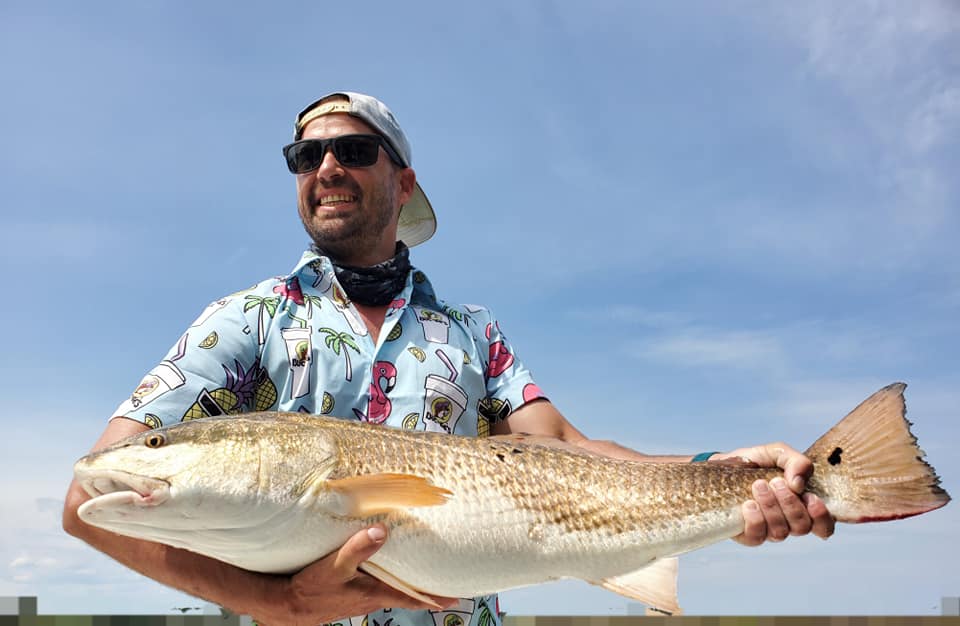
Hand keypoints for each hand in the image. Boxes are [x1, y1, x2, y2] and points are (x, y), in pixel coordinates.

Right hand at [261, 525, 456, 624]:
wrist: (287, 606)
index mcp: (374, 592)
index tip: (456, 597)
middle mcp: (372, 597)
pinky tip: (384, 565)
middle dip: (425, 586)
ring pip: (391, 587)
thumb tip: (383, 531)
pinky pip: (376, 584)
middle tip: (446, 579)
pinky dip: (386, 576)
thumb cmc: (310, 588)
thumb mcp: (334, 565)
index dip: (434, 596)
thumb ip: (358, 547)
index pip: (411, 596)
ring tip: (422, 568)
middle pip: (406, 592)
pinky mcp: (352, 593)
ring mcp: (362, 597)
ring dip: (406, 580)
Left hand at [712, 443, 834, 545]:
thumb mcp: (778, 453)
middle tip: (775, 482)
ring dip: (771, 506)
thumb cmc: (756, 462)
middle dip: (789, 503)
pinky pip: (757, 537)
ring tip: (758, 485)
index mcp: (803, 505)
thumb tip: (798, 484)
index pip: (824, 526)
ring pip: (780, 532)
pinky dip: (755, 520)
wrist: (724, 466)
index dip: (822, 517)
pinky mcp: (748, 535)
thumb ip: (796, 462)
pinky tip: (748, 504)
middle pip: (802, 527)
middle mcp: (789, 522)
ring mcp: (769, 530)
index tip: (810, 498)